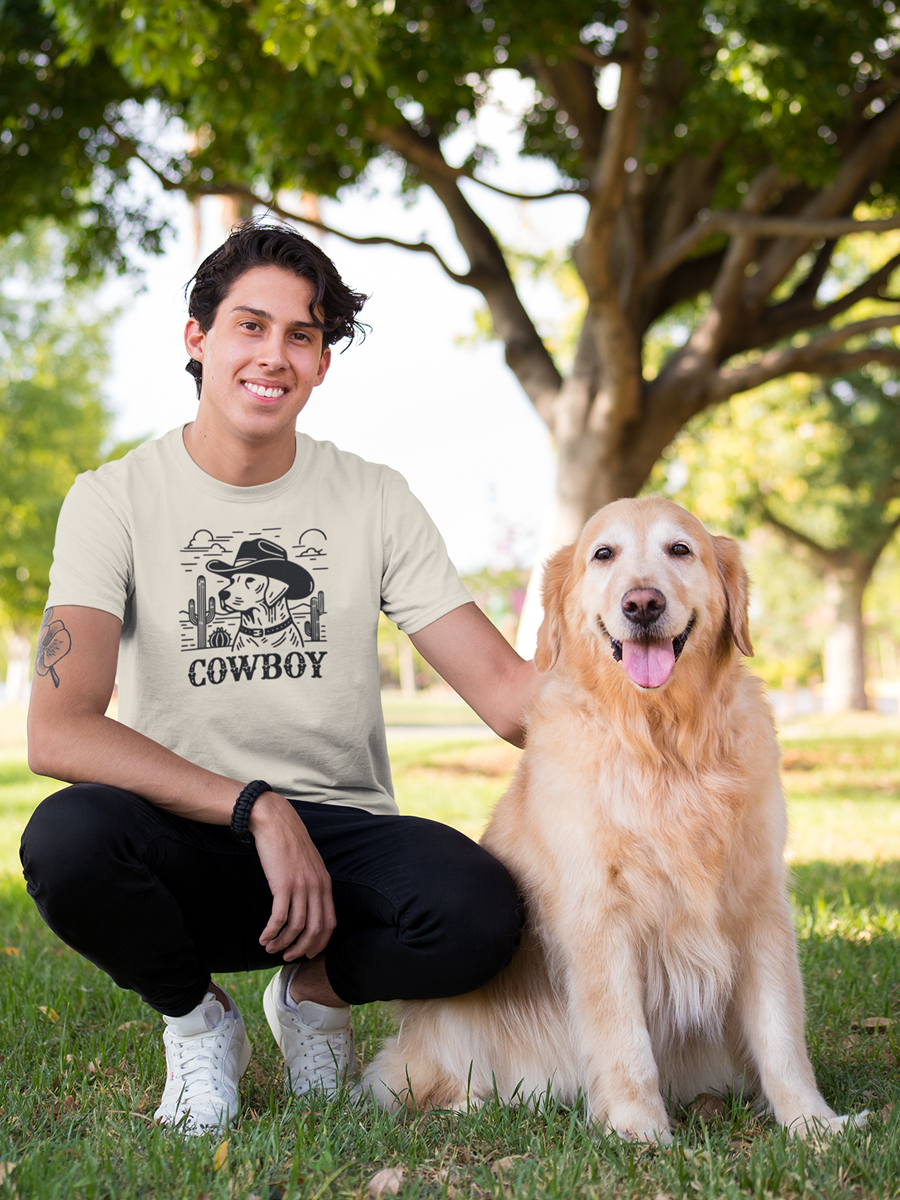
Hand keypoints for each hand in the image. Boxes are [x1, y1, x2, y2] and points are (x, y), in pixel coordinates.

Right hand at [248, 792, 335, 960]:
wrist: (275, 821)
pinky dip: (271, 932)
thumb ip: (312, 884)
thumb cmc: (289, 843)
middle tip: (287, 956)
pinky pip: (279, 918)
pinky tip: (263, 938)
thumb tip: (308, 906)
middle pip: (315, 930)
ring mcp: (301, 886)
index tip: (307, 953)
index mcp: (325, 883)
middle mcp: (316, 886)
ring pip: (296, 927)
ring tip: (270, 948)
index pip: (330, 923)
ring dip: (282, 943)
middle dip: (301, 949)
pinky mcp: (282, 884)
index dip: (319, 943)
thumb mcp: (309, 864)